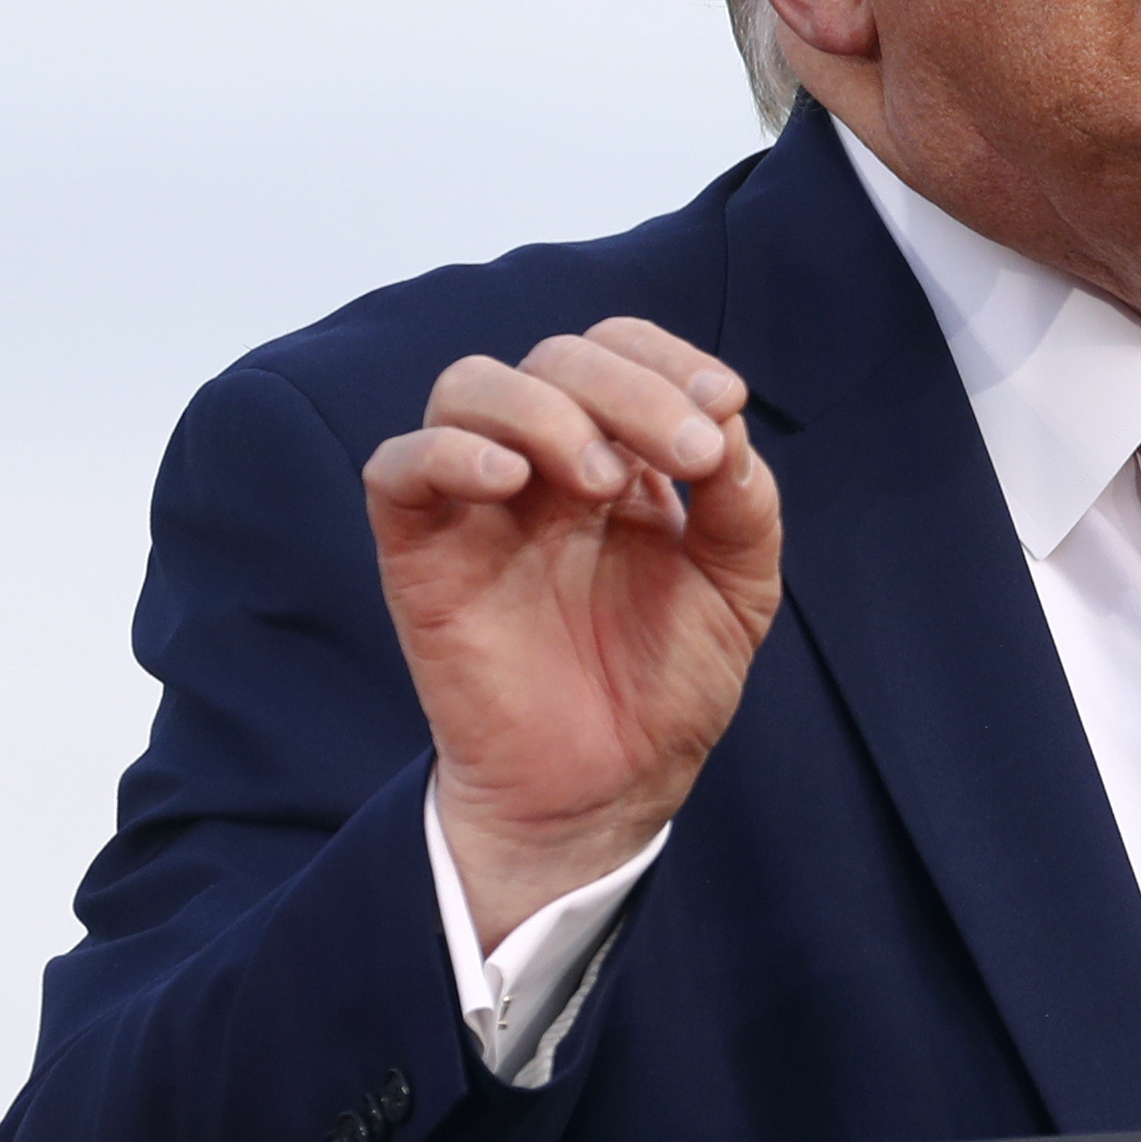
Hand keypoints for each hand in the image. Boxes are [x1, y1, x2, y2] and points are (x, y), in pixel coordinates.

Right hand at [362, 318, 783, 950]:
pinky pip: (397, 467)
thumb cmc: (667, 687)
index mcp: (619, 458)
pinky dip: (448, 451)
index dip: (669, 358)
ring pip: (470, 387)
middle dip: (629, 389)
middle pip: (556, 359)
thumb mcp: (739, 591)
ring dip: (545, 409)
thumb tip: (726, 425)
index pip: (621, 353)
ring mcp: (477, 503)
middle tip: (685, 456)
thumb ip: (743, 505)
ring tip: (603, 484)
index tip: (724, 403)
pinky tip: (510, 479)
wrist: (607, 788)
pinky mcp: (420, 551)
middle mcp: (544, 464)